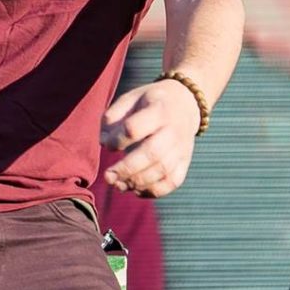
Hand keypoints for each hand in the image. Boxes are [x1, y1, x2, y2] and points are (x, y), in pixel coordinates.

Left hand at [100, 79, 200, 196]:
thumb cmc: (148, 102)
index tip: (108, 145)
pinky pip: (172, 182)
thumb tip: (104, 143)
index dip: (117, 140)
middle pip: (151, 153)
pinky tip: (136, 190)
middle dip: (127, 168)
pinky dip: (154, 191)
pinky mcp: (185, 162)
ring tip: (118, 185)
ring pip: (162, 170)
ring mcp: (181, 148)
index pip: (134, 129)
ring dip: (137, 182)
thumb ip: (112, 116)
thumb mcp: (130, 98)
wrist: (184, 104)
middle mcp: (172, 130)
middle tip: (108, 177)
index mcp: (157, 110)